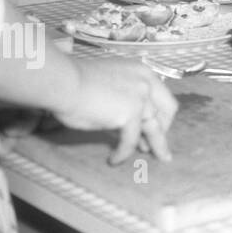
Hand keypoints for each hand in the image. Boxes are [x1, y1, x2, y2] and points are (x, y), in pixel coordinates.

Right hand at [53, 58, 177, 164]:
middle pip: (167, 111)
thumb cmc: (75, 82)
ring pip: (154, 128)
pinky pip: (130, 141)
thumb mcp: (109, 86)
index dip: (161, 114)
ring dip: (154, 146)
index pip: (162, 95)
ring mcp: (140, 98)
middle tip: (161, 147)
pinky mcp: (130, 114)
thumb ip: (122, 99)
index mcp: (142, 72)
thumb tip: (123, 122)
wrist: (64, 82)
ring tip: (154, 158)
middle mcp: (146, 83)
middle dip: (164, 130)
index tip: (156, 127)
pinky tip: (114, 160)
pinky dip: (123, 153)